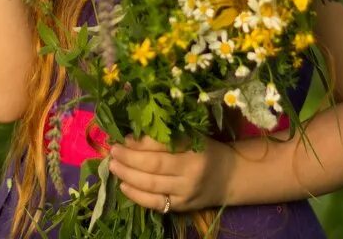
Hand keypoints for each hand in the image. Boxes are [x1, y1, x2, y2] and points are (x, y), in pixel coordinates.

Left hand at [107, 134, 235, 212]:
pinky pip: (155, 203)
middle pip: (154, 164)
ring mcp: (186, 191)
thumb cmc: (206, 150)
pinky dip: (136, 195)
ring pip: (151, 184)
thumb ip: (166, 136)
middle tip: (113, 151)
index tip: (124, 137)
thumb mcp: (192, 136)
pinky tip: (123, 185)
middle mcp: (191, 171)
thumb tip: (131, 136)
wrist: (229, 177)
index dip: (141, 141)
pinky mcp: (181, 206)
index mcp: (195, 148)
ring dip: (128, 175)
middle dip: (129, 157)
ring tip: (113, 166)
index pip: (163, 144)